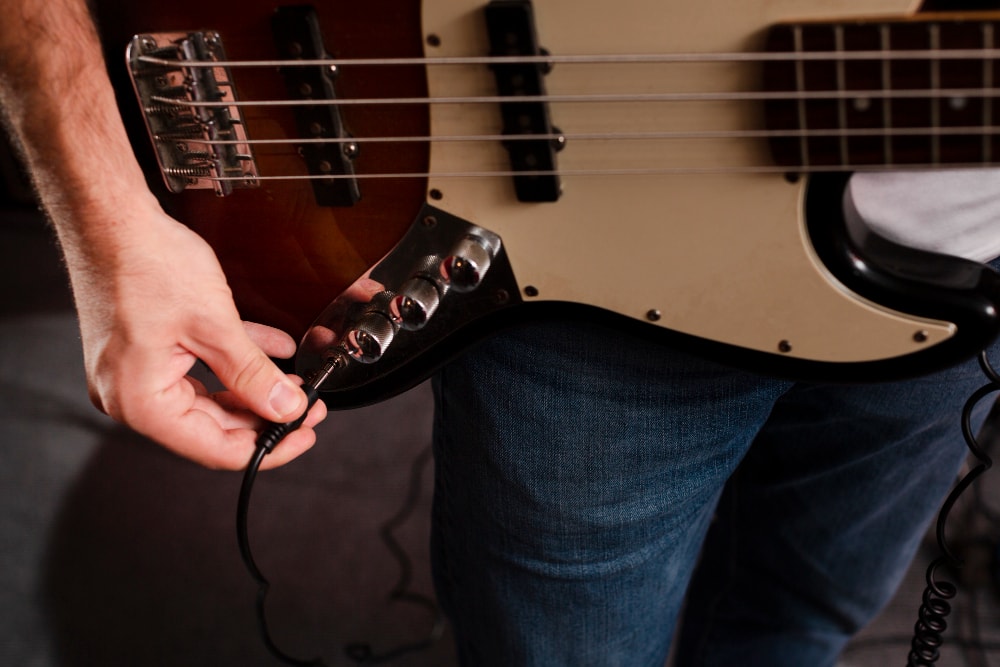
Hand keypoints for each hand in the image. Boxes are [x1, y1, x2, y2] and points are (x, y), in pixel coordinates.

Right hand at [69, 200, 326, 469]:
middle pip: (213, 426)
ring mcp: (136, 373)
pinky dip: (234, 363)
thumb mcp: (214, 325)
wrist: (110, 217)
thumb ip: (253, 374)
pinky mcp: (145, 351)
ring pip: (209, 397)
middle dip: (265, 416)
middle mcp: (131, 396)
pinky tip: (271, 353)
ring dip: (253, 390)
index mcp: (141, 402)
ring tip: (294, 384)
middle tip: (308, 407)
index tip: (303, 434)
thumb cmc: (144, 263)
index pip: (216, 448)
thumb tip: (286, 408)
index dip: (269, 446)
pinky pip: (197, 369)